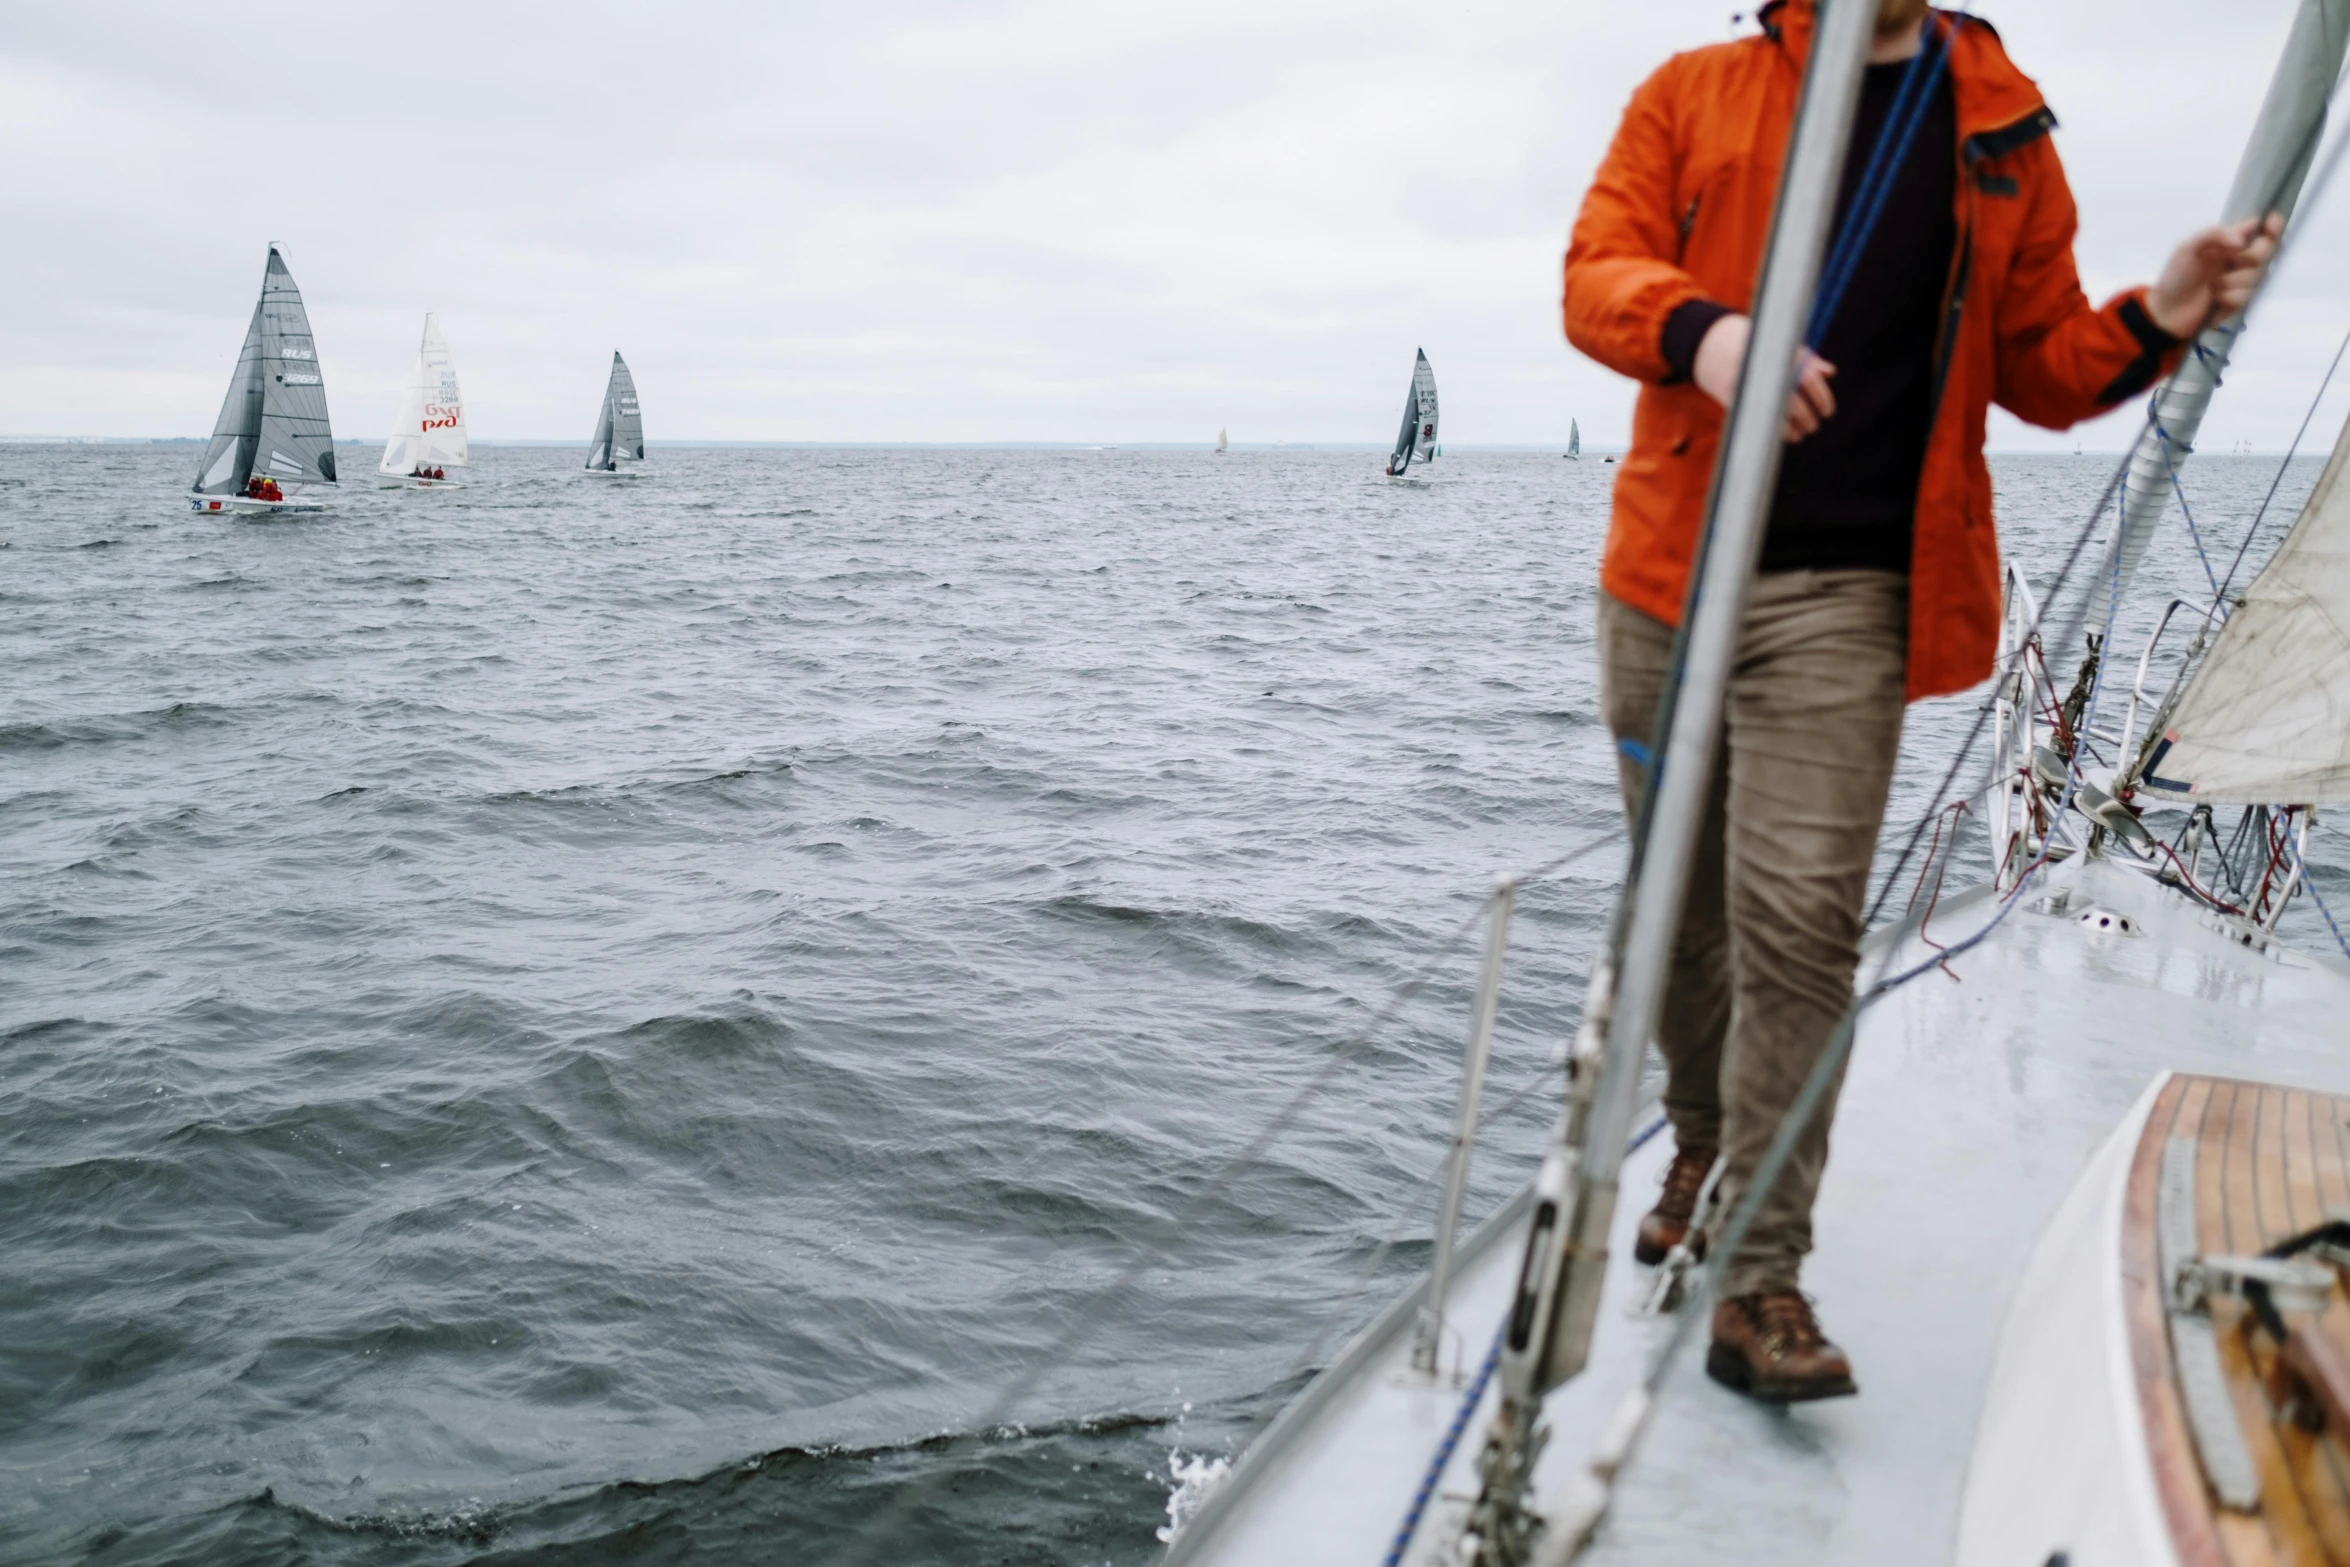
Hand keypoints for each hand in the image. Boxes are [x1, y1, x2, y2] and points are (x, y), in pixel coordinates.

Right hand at [1692, 313, 1837, 442]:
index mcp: (1782, 355)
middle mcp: (1766, 372)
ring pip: (1778, 418)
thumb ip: (1806, 360)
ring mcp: (1749, 388)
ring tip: (1803, 432)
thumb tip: (1829, 372)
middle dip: (1809, 419)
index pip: (1810, 380)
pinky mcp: (1734, 401)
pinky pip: (1761, 422)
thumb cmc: (1754, 347)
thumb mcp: (1780, 347)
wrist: (1713, 346)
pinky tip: (1788, 434)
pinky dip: (1778, 432)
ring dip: (1796, 430)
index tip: (1828, 411)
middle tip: (1814, 425)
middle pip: (1796, 405)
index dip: (1823, 399)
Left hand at [2147, 212, 2281, 337]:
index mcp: (2228, 241)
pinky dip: (2230, 298)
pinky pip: (2249, 296)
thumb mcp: (2186, 249)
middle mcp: (2239, 258)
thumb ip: (2213, 235)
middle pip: (2267, 251)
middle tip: (2231, 262)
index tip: (2272, 227)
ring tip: (2212, 287)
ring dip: (2233, 282)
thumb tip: (2241, 240)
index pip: (2261, 228)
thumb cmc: (2175, 277)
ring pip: (2259, 275)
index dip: (2273, 225)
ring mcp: (2242, 280)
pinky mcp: (2241, 300)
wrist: (2166, 313)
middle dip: (2252, 257)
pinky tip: (2215, 300)